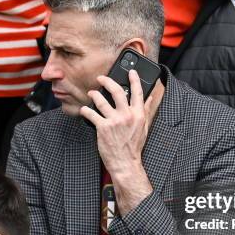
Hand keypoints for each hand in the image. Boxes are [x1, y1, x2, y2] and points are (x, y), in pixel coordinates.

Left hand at [80, 70, 154, 213]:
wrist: (125, 163)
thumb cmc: (134, 147)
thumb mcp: (144, 127)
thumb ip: (146, 110)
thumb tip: (150, 98)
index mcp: (138, 114)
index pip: (138, 92)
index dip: (134, 79)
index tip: (130, 71)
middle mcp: (127, 115)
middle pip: (117, 91)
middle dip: (107, 81)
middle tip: (101, 78)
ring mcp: (114, 121)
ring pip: (101, 100)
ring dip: (94, 94)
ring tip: (91, 93)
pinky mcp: (102, 127)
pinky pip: (92, 114)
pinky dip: (86, 110)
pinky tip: (84, 110)